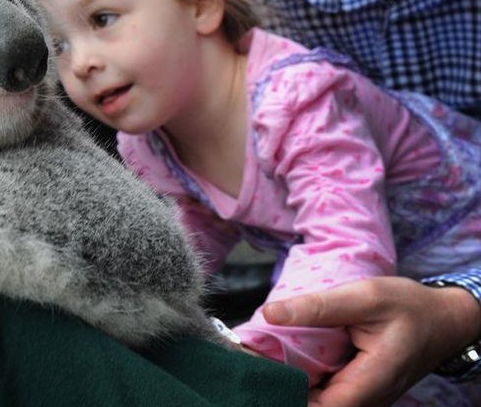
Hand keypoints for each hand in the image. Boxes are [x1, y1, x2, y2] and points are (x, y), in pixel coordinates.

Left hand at [262, 277, 480, 406]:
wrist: (443, 319)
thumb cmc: (409, 307)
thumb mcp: (364, 296)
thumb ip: (319, 306)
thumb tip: (270, 314)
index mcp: (370, 382)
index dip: (283, 393)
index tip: (255, 368)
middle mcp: (365, 399)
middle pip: (312, 404)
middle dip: (279, 383)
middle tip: (249, 353)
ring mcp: (361, 397)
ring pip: (315, 398)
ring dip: (289, 378)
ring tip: (259, 350)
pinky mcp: (355, 389)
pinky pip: (323, 389)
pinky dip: (302, 373)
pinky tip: (281, 353)